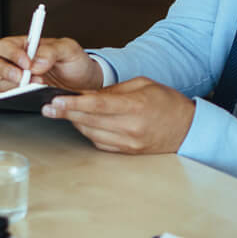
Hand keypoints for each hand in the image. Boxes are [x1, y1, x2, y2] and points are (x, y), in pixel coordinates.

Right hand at [0, 36, 101, 91]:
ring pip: (1, 81)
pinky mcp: (23, 94)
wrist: (85, 83)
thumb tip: (36, 60)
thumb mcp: (69, 50)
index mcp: (25, 45)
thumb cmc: (75, 62)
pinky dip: (19, 96)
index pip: (5, 45)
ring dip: (16, 85)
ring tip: (38, 86)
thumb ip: (52, 51)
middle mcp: (17, 61)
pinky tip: (34, 95)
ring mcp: (19, 79)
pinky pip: (11, 96)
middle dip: (4, 70)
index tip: (27, 63)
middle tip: (22, 77)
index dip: (11, 54)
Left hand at [42, 76, 193, 153]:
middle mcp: (130, 128)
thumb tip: (87, 93)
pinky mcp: (127, 152)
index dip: (73, 104)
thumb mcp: (142, 84)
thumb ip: (113, 89)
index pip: (97, 106)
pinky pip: (99, 143)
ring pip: (91, 133)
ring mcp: (128, 143)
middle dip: (66, 113)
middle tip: (48, 105)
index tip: (55, 101)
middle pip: (90, 121)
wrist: (188, 129)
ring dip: (75, 121)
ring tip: (61, 111)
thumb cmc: (167, 102)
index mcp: (135, 107)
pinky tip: (82, 122)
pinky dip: (88, 131)